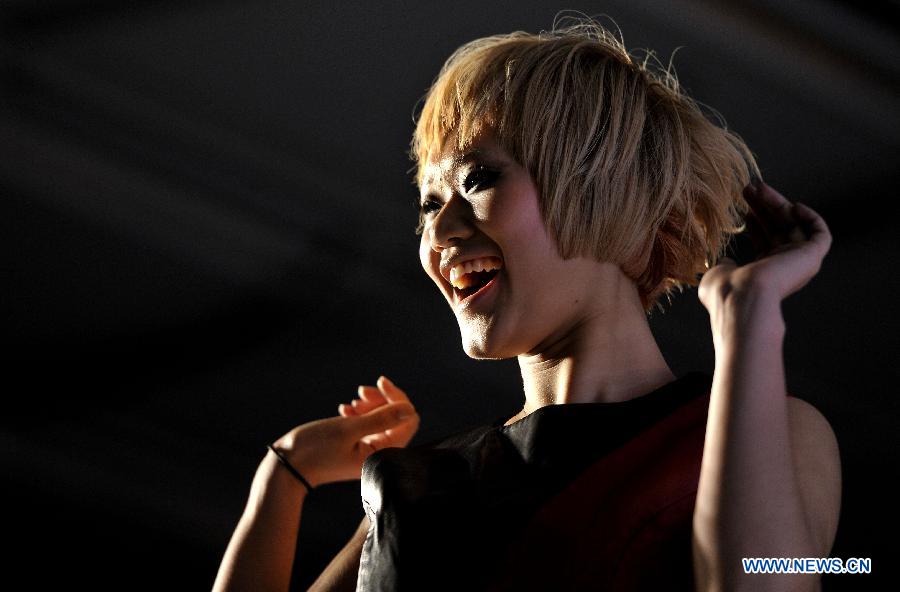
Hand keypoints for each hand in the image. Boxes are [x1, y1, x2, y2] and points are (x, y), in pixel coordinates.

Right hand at [271, 376, 418, 486]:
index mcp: (384, 455)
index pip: (407, 421)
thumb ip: (382, 419)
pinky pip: (367, 426)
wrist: (288, 466)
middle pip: (396, 419)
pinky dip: (358, 415)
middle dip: (381, 401)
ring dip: (369, 406)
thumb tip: (409, 409)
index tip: (380, 382)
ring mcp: (368, 452)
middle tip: (361, 391)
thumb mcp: (349, 429)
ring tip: (350, 404)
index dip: (397, 398)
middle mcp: (380, 456)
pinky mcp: (357, 448)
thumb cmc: (316, 450)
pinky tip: (344, 410)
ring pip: (380, 420)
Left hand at [699, 180, 832, 311]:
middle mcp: (783, 268)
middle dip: (764, 207)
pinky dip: (811, 218)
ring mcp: (798, 263)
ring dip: (778, 204)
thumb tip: (726, 261)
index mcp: (763, 272)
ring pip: (794, 225)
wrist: (741, 296)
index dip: (756, 222)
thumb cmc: (725, 290)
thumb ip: (724, 266)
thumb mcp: (718, 275)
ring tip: (758, 186)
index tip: (744, 207)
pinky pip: (820, 234)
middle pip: (778, 228)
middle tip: (748, 188)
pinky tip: (794, 205)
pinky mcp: (811, 258)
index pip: (765, 241)